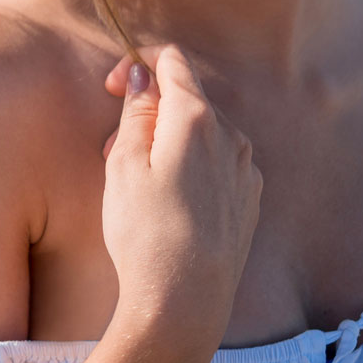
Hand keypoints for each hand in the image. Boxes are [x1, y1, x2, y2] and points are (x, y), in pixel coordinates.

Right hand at [98, 45, 262, 362]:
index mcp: (195, 117)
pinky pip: (217, 163)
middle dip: (149, 112)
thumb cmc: (145, 231)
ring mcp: (245, 169)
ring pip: (201, 133)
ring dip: (168, 142)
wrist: (185, 301)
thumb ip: (137, 109)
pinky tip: (169, 204)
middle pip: (186, 98)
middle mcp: (230, 135)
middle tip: (113, 151)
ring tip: (138, 184)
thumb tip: (144, 73)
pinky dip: (191, 167)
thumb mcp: (123, 163)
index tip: (114, 90)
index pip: (172, 60)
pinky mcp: (249, 199)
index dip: (138, 66)